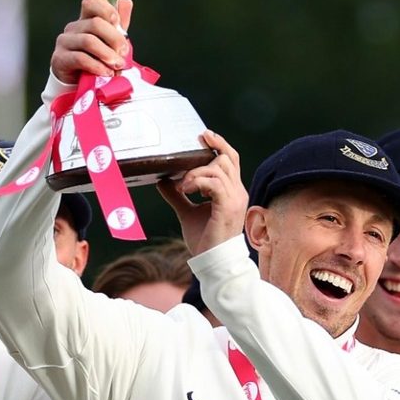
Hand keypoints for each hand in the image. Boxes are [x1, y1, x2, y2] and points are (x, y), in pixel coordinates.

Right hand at [51, 0, 132, 83]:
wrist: (78, 84)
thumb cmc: (95, 59)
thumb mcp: (110, 42)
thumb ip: (119, 24)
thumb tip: (126, 1)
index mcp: (85, 19)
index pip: (92, 2)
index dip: (107, 10)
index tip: (118, 24)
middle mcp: (73, 27)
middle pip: (95, 23)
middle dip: (114, 38)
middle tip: (124, 52)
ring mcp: (64, 42)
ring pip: (88, 41)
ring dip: (107, 54)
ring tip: (117, 65)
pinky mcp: (59, 59)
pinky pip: (80, 58)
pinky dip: (97, 66)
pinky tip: (106, 72)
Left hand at [157, 131, 244, 254]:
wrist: (213, 263)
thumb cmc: (205, 240)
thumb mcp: (187, 212)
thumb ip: (177, 195)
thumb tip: (162, 181)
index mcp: (232, 191)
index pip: (231, 159)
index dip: (219, 144)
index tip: (203, 136)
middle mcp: (237, 192)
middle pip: (226, 159)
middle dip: (202, 159)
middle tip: (183, 170)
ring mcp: (235, 199)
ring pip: (219, 168)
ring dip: (196, 173)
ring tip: (183, 186)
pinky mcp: (227, 207)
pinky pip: (215, 183)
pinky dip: (198, 181)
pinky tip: (187, 189)